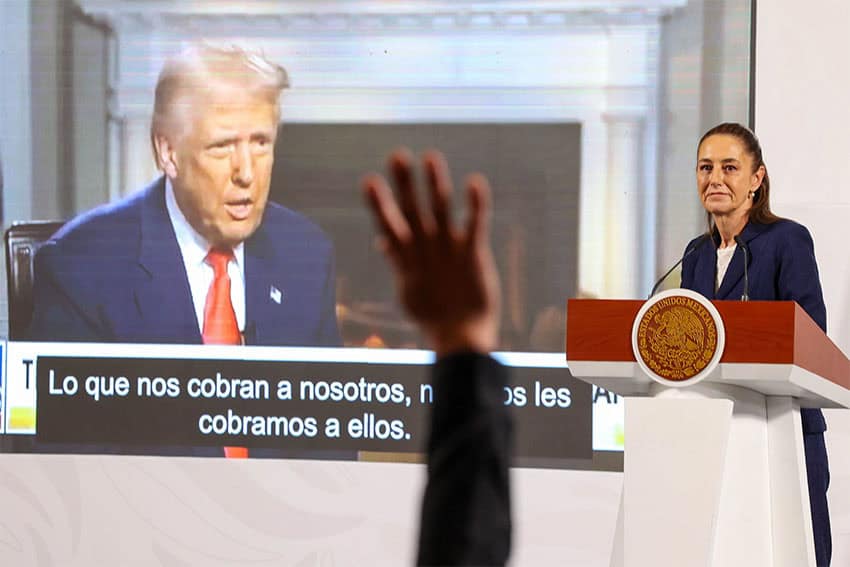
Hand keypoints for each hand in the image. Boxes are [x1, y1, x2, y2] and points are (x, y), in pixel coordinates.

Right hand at [362, 149, 500, 356]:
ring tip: (431, 157)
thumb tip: (382, 241)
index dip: (379, 203)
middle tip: (397, 155)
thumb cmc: (432, 314)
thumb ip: (396, 260)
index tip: (369, 180)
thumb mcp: (407, 287)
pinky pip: (475, 225)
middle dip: (404, 183)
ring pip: (440, 211)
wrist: (460, 336)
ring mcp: (448, 251)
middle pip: (412, 211)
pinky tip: (475, 182)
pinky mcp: (473, 255)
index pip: (389, 225)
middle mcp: (425, 251)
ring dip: (435, 182)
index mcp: (406, 259)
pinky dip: (476, 204)